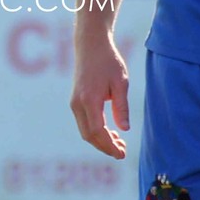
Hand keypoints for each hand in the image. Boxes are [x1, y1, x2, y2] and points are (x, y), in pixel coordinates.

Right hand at [70, 29, 129, 158]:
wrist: (90, 44)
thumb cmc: (108, 61)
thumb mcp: (121, 82)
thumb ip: (121, 106)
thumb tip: (125, 129)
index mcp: (89, 100)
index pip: (98, 131)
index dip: (109, 145)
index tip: (122, 154)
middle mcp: (77, 104)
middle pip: (89, 135)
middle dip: (105, 147)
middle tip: (123, 152)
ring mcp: (74, 103)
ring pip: (85, 131)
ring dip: (100, 140)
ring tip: (119, 143)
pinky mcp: (75, 101)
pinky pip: (84, 123)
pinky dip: (96, 132)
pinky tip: (110, 132)